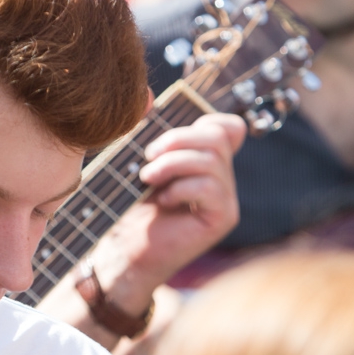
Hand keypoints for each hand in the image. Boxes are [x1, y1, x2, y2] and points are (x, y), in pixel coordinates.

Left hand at [87, 112, 243, 311]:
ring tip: (147, 178)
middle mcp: (223, 179)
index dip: (204, 122)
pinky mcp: (222, 219)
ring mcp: (226, 200)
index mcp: (207, 163)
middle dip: (178, 139)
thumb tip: (149, 101)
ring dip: (173, 164)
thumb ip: (152, 137)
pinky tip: (162, 201)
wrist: (125, 253)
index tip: (165, 142)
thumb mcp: (140, 165)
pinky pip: (210, 188)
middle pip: (218, 137)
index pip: (229, 128)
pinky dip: (181, 188)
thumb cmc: (129, 210)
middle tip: (147, 157)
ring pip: (213, 160)